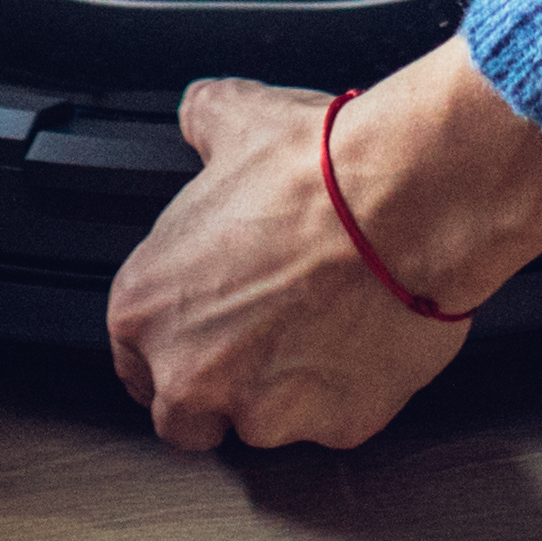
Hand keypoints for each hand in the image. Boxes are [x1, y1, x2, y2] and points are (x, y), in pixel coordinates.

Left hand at [104, 79, 458, 451]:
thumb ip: (202, 124)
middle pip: (186, 414)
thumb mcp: (237, 120)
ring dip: (285, 389)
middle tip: (261, 336)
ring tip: (322, 326)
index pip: (135, 361)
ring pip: (263, 423)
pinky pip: (336, 420)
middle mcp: (192, 373)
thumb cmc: (320, 174)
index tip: (205, 325)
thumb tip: (203, 113)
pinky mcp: (336, 428)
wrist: (406, 202)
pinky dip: (349, 389)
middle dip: (219, 385)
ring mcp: (264, 412)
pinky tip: (363, 338)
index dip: (174, 341)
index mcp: (147, 308)